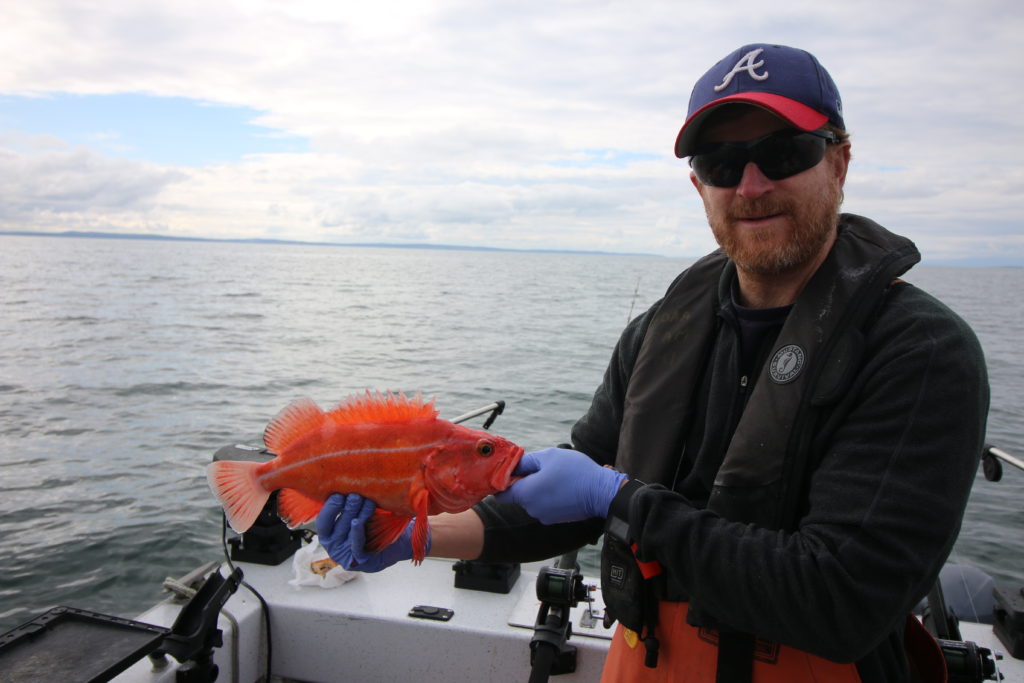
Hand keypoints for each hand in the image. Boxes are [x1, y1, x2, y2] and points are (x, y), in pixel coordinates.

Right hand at [315, 493, 425, 572]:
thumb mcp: (357, 514)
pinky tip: (357, 522)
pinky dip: (357, 533)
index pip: (323, 521)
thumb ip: (348, 503)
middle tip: (356, 495)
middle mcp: (334, 546)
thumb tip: (347, 478)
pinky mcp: (359, 561)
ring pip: (349, 532)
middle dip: (347, 508)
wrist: (395, 545)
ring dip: (357, 515)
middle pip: (337, 524)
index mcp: (328, 534)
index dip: (329, 508)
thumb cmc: (372, 526)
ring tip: (366, 501)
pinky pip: (356, 546)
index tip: (338, 494)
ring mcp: (345, 555)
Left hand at [493, 447, 627, 523]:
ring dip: (539, 489)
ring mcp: (543, 516)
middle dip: (526, 482)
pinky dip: (549, 497)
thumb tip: (512, 465)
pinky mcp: (555, 520)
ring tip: (556, 477)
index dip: (503, 482)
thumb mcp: (548, 457)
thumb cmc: (575, 472)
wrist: (601, 493)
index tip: (512, 472)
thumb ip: (526, 461)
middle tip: (542, 469)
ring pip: (532, 500)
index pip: (501, 494)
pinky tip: (563, 487)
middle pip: (519, 495)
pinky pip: (544, 506)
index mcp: (526, 493)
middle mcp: (531, 508)